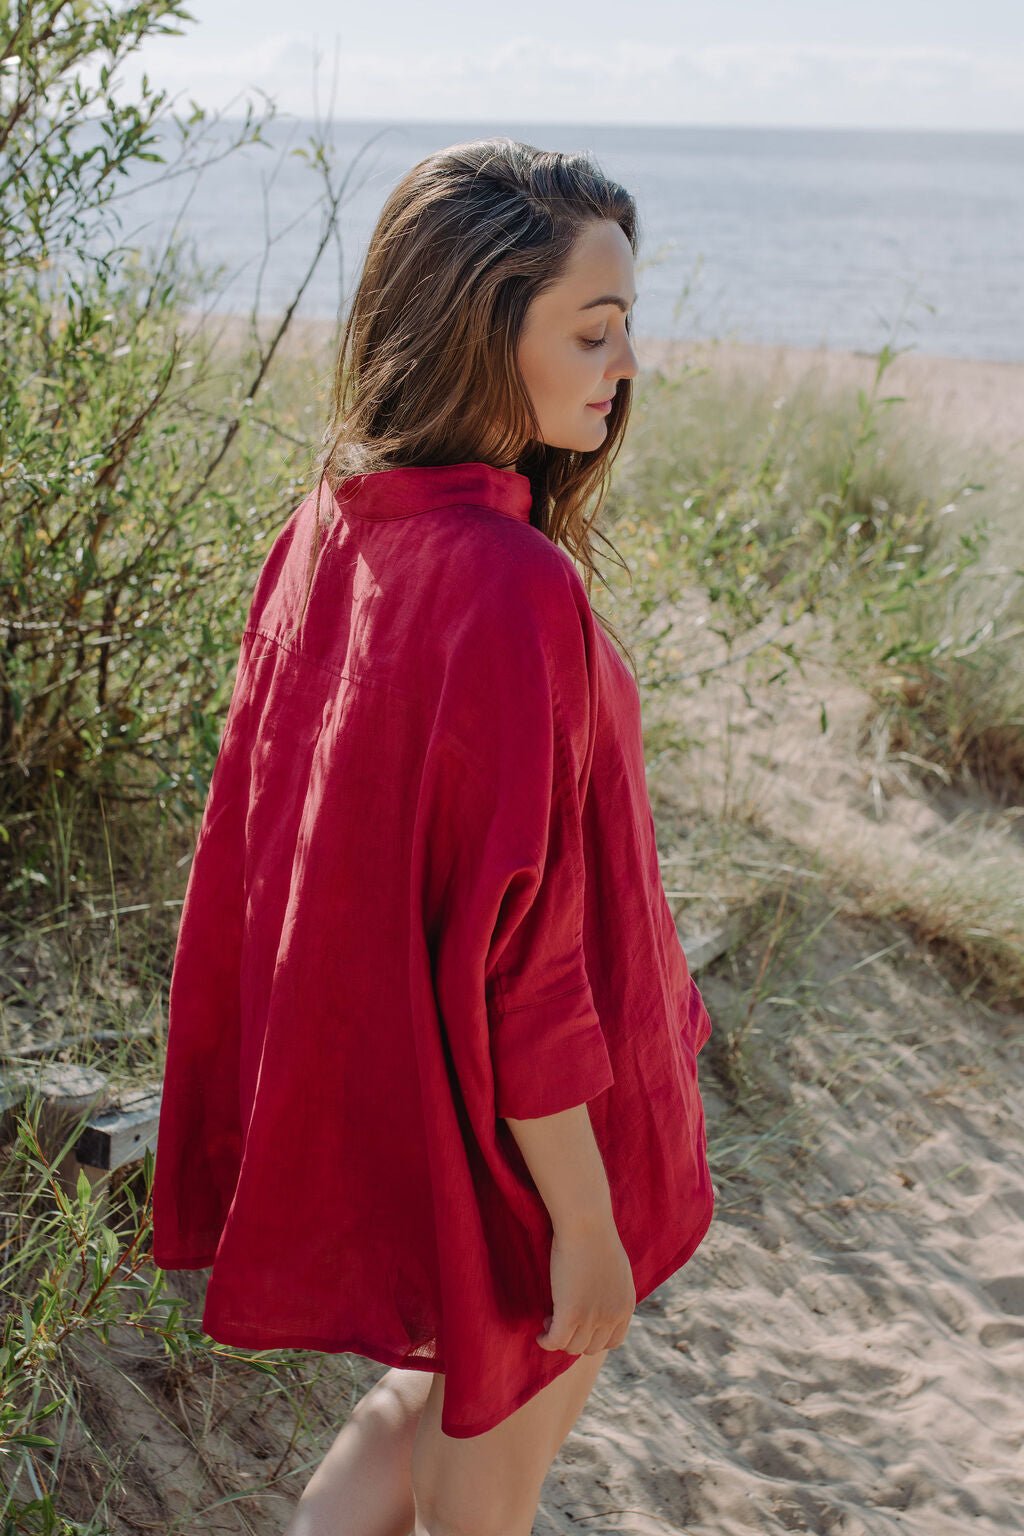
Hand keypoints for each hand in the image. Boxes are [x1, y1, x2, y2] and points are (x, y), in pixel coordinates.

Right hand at [536, 1217, 635, 1355]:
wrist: (587, 1225)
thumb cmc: (597, 1237)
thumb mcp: (617, 1269)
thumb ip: (613, 1290)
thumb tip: (602, 1297)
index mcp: (626, 1306)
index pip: (613, 1341)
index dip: (594, 1338)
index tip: (580, 1327)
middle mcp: (612, 1316)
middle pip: (591, 1347)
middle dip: (575, 1339)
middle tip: (561, 1321)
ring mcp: (592, 1317)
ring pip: (573, 1346)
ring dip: (559, 1339)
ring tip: (549, 1321)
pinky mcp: (570, 1313)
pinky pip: (555, 1341)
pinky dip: (546, 1341)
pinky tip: (541, 1334)